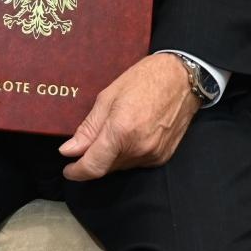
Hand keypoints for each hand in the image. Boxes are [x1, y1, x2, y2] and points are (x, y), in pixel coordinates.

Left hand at [59, 53, 198, 180]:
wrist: (182, 79)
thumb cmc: (143, 79)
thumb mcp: (108, 97)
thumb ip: (88, 128)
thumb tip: (68, 151)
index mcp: (122, 132)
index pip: (94, 166)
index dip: (77, 172)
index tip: (68, 170)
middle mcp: (139, 149)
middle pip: (106, 168)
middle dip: (92, 159)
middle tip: (86, 142)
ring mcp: (153, 155)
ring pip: (121, 166)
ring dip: (110, 157)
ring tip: (111, 131)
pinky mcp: (163, 156)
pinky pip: (136, 163)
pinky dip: (126, 155)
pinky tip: (127, 136)